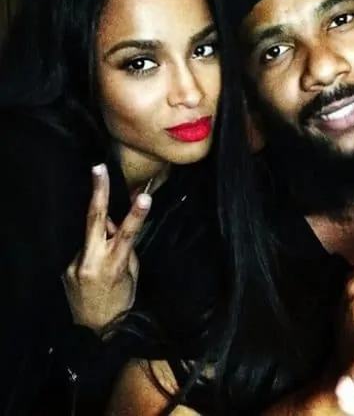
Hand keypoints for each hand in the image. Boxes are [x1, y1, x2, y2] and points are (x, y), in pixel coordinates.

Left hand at [62, 163, 150, 333]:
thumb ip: (125, 247)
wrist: (95, 329)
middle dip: (98, 191)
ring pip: (89, 235)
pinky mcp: (65, 268)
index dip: (136, 214)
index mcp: (114, 265)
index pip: (127, 234)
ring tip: (112, 245)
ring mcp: (74, 264)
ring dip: (101, 230)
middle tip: (98, 168)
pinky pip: (82, 249)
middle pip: (94, 220)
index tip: (144, 196)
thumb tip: (116, 224)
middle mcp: (91, 262)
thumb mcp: (132, 273)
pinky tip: (96, 264)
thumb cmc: (122, 301)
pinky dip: (93, 248)